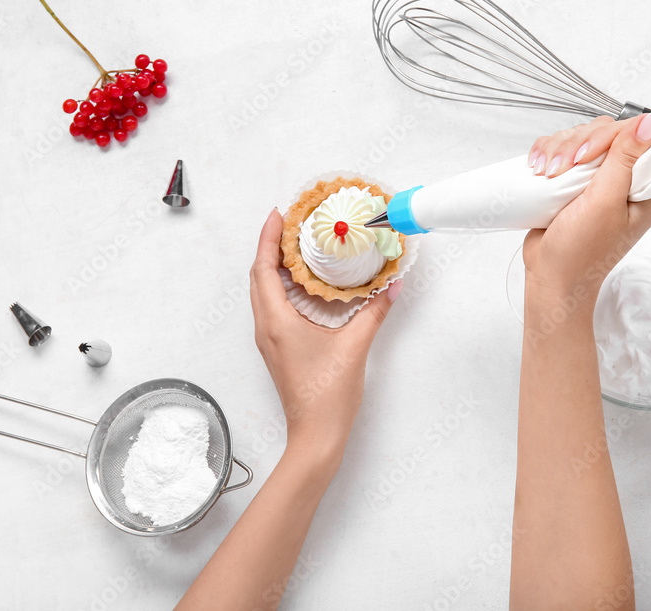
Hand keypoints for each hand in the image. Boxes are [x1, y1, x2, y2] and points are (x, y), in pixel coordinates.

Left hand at [249, 208, 401, 459]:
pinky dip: (282, 288)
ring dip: (275, 267)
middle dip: (271, 247)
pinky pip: (272, 308)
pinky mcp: (278, 349)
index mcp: (276, 321)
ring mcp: (269, 340)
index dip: (268, 238)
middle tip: (291, 224)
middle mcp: (266, 327)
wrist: (316, 436)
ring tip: (297, 246)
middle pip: (258, 277)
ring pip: (263, 293)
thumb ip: (374, 311)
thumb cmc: (328, 396)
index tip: (279, 214)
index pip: (263, 268)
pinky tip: (305, 284)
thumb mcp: (355, 347)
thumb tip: (392, 286)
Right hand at [523, 113, 650, 302]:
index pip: (636, 136)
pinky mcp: (578, 181)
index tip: (583, 158)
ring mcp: (602, 179)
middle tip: (559, 170)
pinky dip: (548, 154)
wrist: (552, 275)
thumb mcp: (605, 203)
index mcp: (650, 186)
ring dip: (557, 151)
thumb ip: (626, 159)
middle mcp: (629, 179)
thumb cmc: (581, 251)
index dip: (607, 138)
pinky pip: (563, 150)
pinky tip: (539, 170)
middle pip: (604, 132)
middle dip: (575, 146)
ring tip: (546, 175)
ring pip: (580, 138)